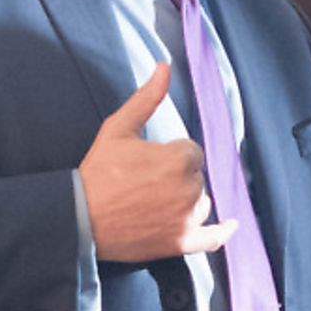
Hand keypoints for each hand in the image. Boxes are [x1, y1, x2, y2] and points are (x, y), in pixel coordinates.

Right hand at [80, 64, 237, 262]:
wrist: (79, 217)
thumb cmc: (98, 172)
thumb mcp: (119, 128)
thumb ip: (146, 99)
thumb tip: (164, 68)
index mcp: (180, 159)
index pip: (191, 152)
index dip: (171, 156)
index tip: (148, 163)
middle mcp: (190, 189)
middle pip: (196, 177)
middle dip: (178, 177)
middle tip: (145, 184)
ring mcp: (187, 218)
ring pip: (201, 202)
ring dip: (188, 200)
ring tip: (155, 202)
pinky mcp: (181, 242)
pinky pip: (212, 238)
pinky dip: (223, 232)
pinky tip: (231, 226)